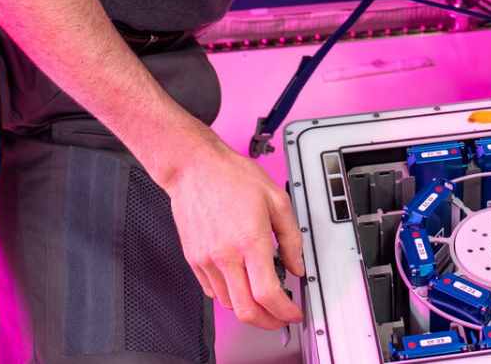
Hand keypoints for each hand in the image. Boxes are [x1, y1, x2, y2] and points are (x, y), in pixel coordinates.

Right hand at [161, 134, 305, 328]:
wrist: (194, 168)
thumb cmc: (231, 177)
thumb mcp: (276, 199)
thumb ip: (291, 237)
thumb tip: (297, 265)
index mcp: (250, 241)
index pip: (268, 294)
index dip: (284, 312)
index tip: (293, 313)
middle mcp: (226, 255)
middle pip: (246, 310)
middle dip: (268, 322)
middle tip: (280, 317)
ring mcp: (206, 260)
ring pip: (228, 305)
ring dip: (248, 310)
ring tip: (262, 299)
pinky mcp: (193, 260)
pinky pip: (212, 292)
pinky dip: (229, 297)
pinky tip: (240, 285)